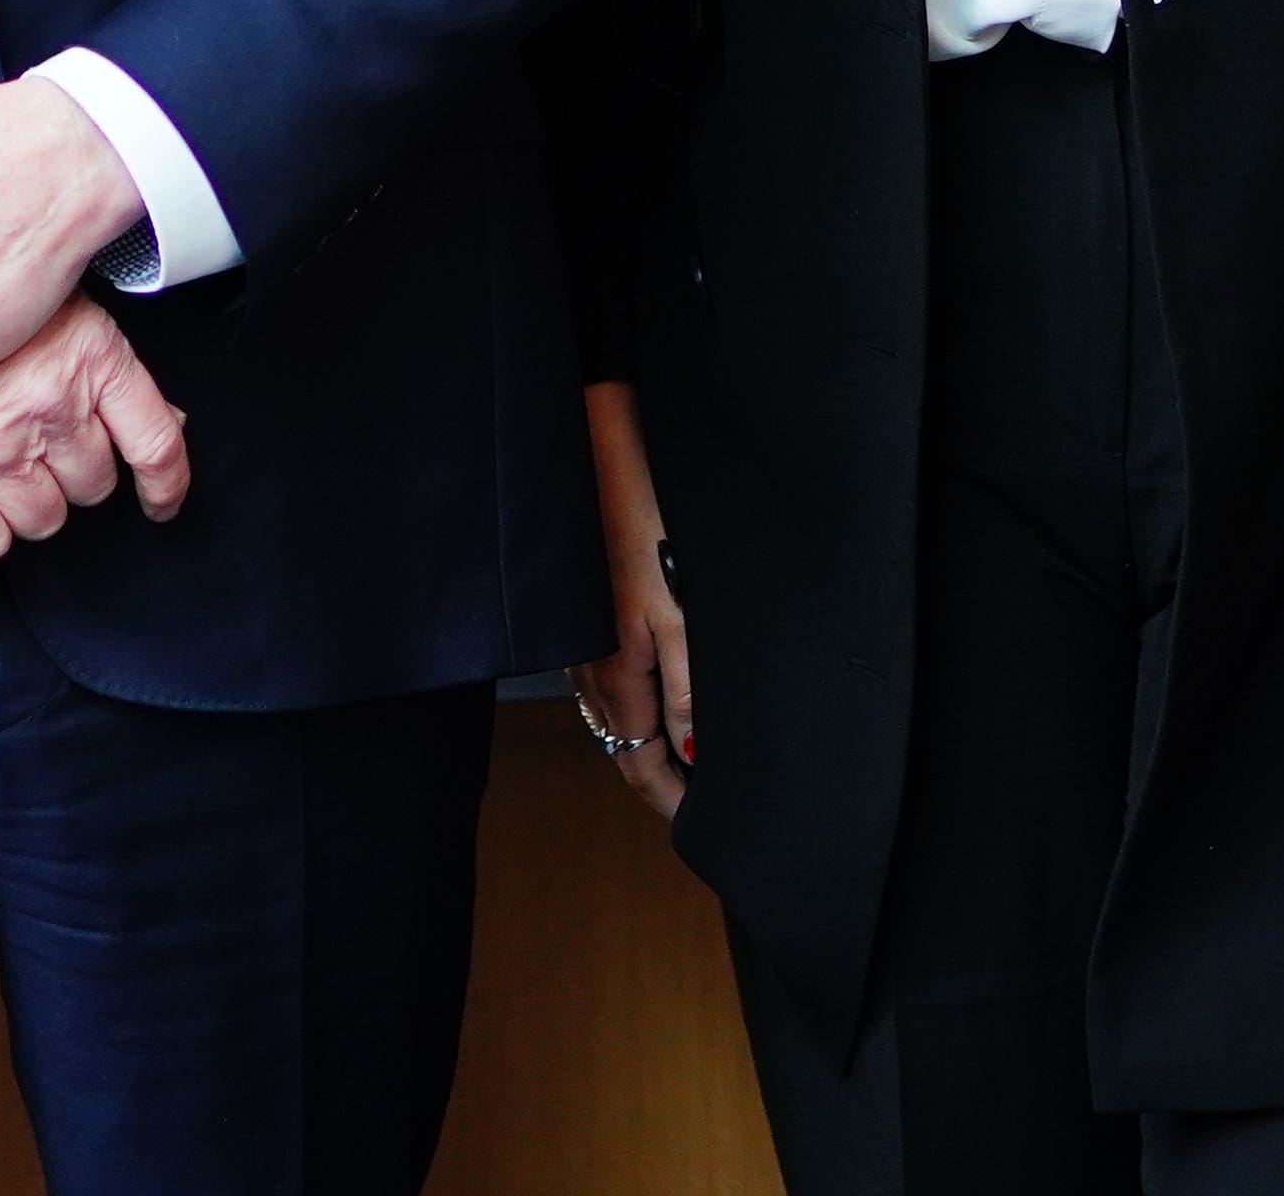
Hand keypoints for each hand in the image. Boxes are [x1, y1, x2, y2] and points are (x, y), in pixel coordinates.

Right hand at [0, 297, 194, 562]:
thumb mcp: (67, 312)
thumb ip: (115, 374)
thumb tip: (174, 424)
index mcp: (93, 361)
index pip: (156, 446)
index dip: (166, 486)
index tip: (162, 504)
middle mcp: (52, 408)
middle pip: (94, 485)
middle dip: (77, 474)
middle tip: (46, 446)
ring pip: (44, 518)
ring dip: (35, 504)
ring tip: (9, 467)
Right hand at [565, 383, 688, 823]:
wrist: (594, 453)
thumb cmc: (642, 523)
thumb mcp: (677, 613)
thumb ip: (688, 689)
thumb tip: (697, 755)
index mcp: (616, 677)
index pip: (640, 764)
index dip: (671, 801)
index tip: (700, 831)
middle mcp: (591, 668)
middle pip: (625, 744)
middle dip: (661, 777)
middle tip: (701, 803)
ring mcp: (583, 640)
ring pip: (617, 712)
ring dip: (649, 740)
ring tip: (689, 757)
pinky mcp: (585, 610)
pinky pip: (609, 677)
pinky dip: (637, 701)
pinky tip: (662, 689)